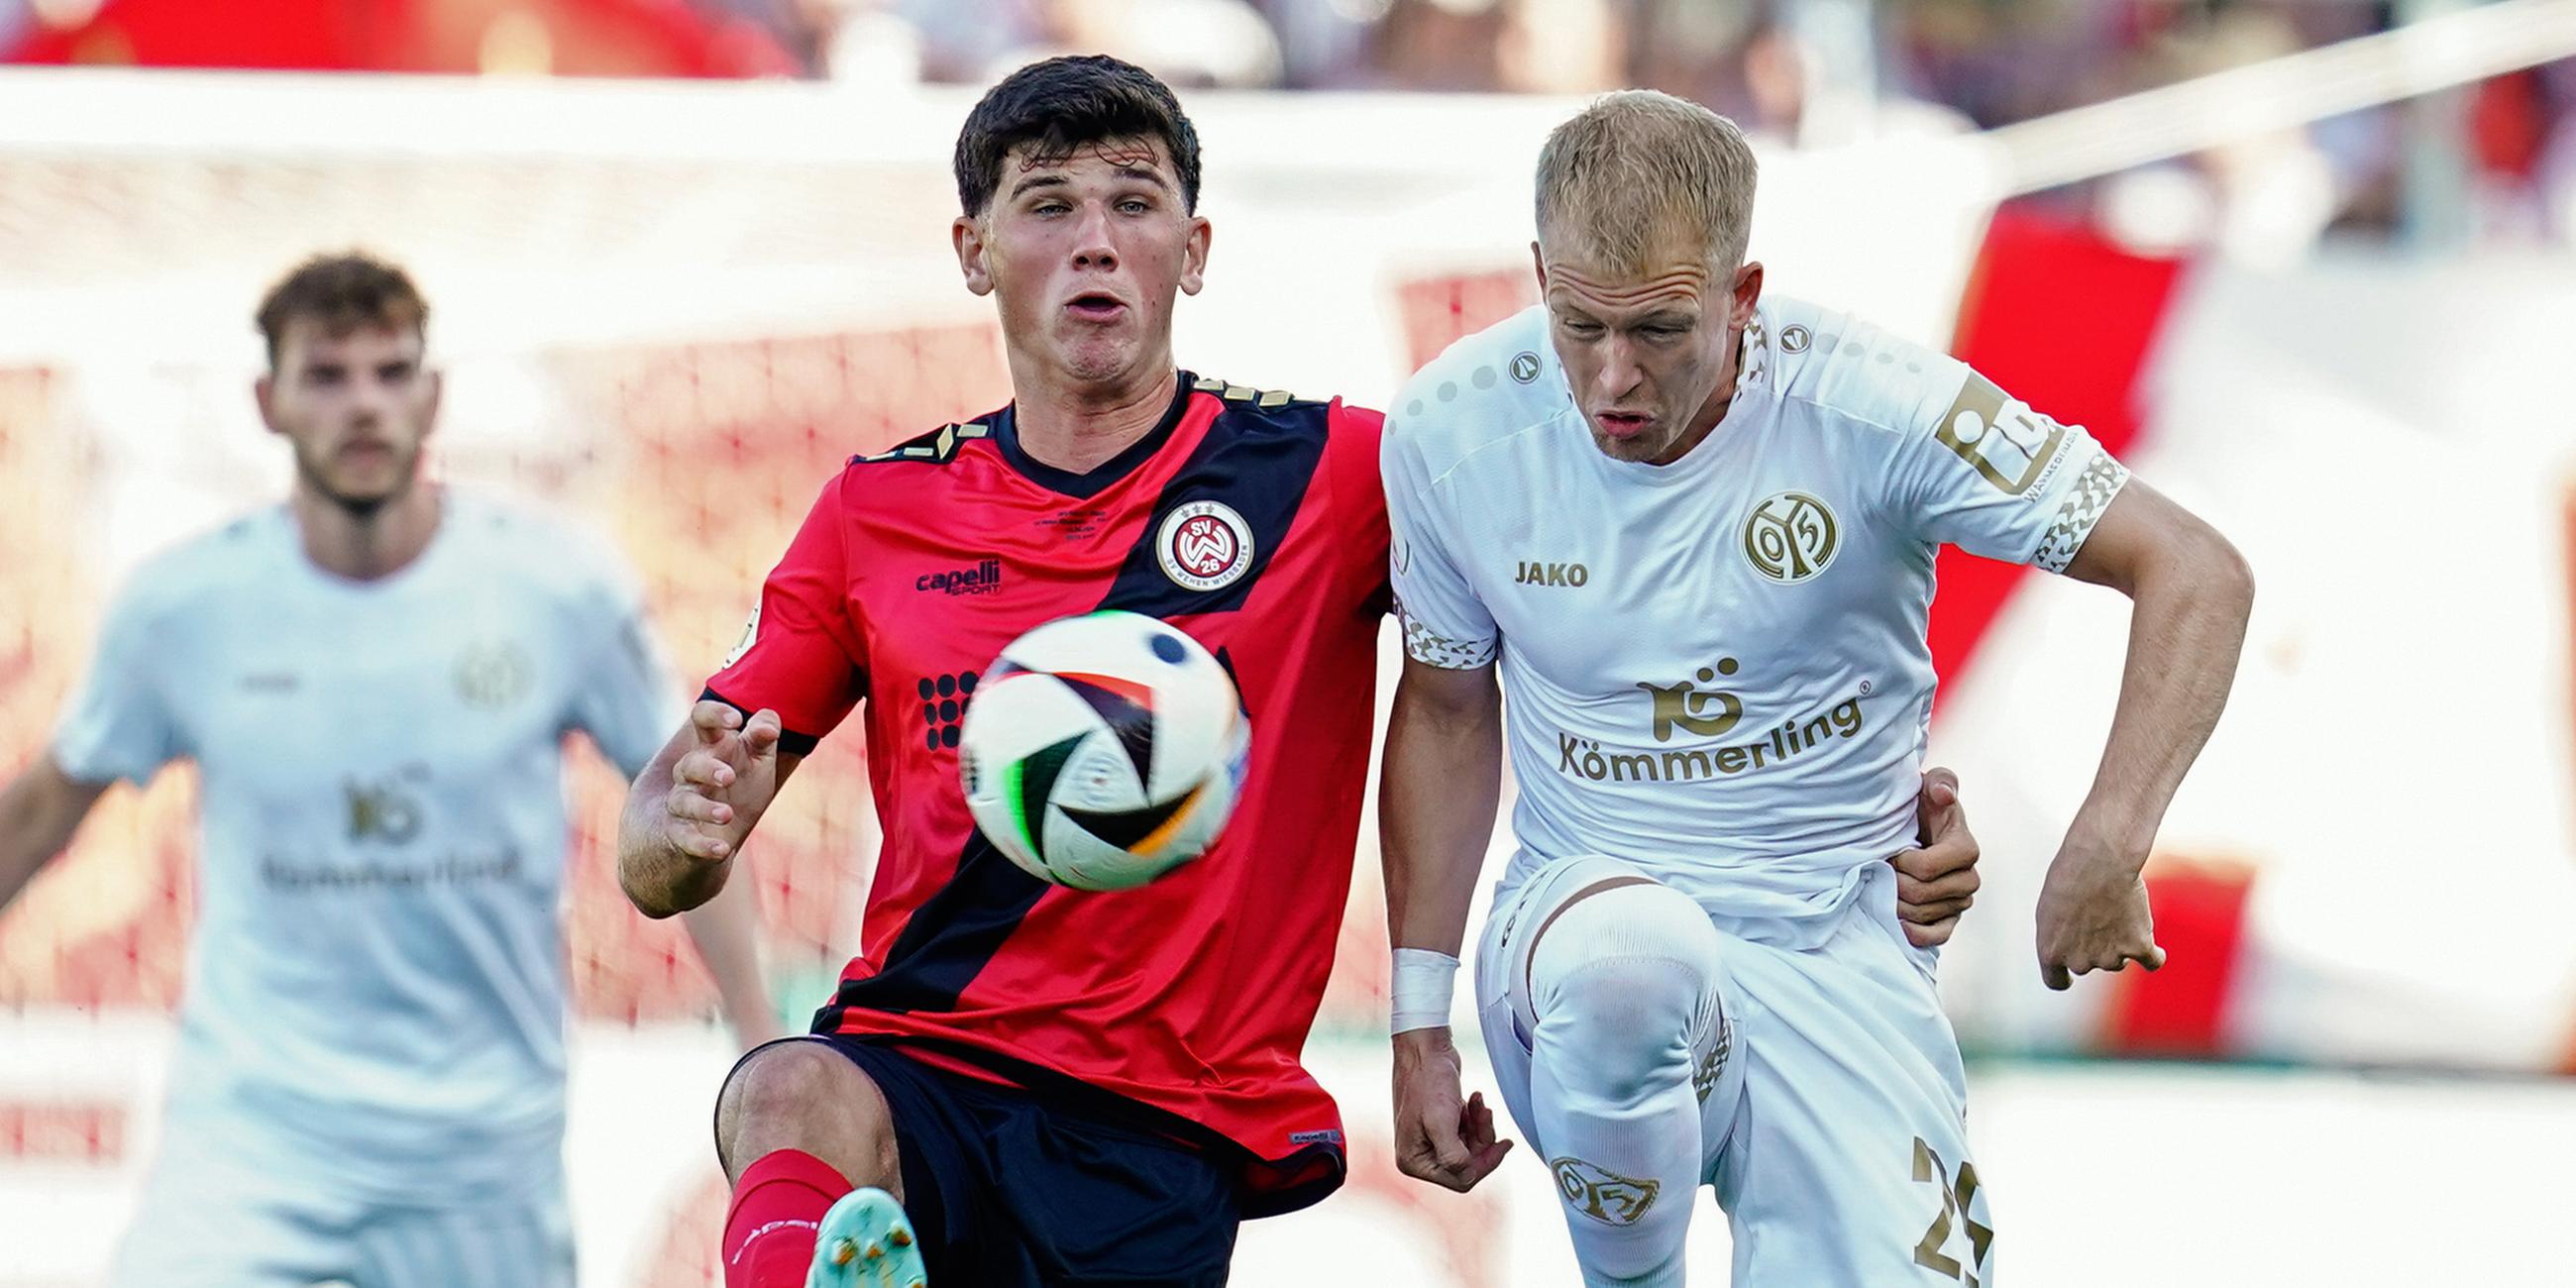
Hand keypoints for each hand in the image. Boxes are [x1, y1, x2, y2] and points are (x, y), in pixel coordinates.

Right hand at [663, 700, 782, 864]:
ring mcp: (683, 804)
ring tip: (727, 815)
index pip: (702, 720)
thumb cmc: (740, 789)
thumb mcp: (758, 762)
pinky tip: (721, 849)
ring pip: (682, 802)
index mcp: (712, 748)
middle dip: (708, 769)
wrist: (722, 837)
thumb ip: (763, 738)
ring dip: (704, 809)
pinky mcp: (682, 835)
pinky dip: (702, 845)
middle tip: (729, 777)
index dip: (714, 714)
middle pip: (689, 765)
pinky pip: (685, 839)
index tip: (736, 719)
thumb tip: (769, 724)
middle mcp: (691, 774)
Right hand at [1391, 1028, 1511, 1191]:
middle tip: (1487, 1115)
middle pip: (1467, 1164)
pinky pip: (1467, 1133)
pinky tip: (1473, 1100)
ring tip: (1478, 1103)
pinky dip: (1475, 1119)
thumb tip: (1467, 1176)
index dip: (1483, 1164)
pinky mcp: (1440, 1125)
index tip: (1501, 1145)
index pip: (1459, 1179)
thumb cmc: (1427, 1080)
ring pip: (1470, 1148)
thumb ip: (1454, 1157)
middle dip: (1482, 1141)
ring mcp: (1430, 1139)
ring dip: (1480, 1126)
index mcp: (1413, 1161)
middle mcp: (1419, 1154)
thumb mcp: (1441, 1122)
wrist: (1425, 1047)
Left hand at [1888, 766, 1978, 947]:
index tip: (1893, 851)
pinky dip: (1914, 933)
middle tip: (1882, 869)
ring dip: (1895, 902)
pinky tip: (1898, 921)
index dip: (1903, 863)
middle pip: (1921, 895)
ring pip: (1921, 915)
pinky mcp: (1949, 920)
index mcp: (1965, 848)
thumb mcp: (1930, 785)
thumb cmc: (1923, 805)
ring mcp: (1959, 902)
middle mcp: (1968, 878)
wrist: (1916, 829)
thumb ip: (1941, 782)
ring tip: (1886, 885)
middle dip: (1894, 882)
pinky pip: (1936, 937)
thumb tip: (1942, 795)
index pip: (1927, 868)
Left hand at [2033, 833, 2163, 990]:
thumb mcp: (2050, 907)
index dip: (2064, 978)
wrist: (2099, 862)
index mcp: (2051, 952)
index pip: (2056, 981)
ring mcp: (2111, 958)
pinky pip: (2153, 961)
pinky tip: (2155, 951)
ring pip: (2118, 961)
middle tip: (2095, 915)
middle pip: (2090, 965)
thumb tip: (2077, 946)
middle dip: (2093, 947)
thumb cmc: (2069, 876)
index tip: (2069, 977)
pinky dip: (2154, 956)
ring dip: (2119, 943)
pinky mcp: (2139, 948)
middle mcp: (2079, 962)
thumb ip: (2061, 934)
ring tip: (2116, 910)